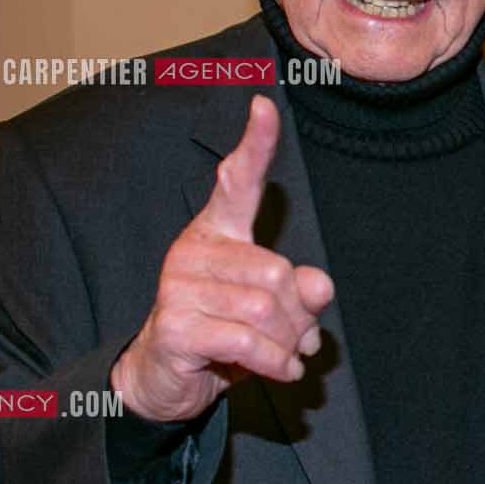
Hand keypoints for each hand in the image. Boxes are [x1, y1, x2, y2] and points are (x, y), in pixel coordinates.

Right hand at [111, 95, 334, 422]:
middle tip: (297, 337)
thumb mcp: (274, 310)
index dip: (254, 145)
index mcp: (218, 234)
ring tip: (285, 356)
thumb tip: (317, 287)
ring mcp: (178, 287)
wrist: (166, 378)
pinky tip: (281, 371)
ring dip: (288, 343)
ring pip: (265, 309)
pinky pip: (246, 341)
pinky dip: (275, 362)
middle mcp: (194, 251)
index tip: (264, 105)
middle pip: (277, 273)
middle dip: (299, 315)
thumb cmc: (224, 333)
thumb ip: (300, 292)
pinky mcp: (175, 328)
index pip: (237, 182)